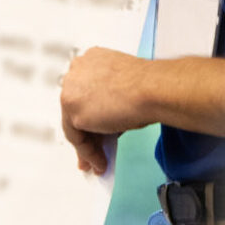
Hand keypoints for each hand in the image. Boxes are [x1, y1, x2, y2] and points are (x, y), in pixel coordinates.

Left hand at [60, 47, 146, 173]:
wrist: (153, 89)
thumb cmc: (150, 86)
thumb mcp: (125, 90)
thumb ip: (108, 102)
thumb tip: (108, 122)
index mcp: (89, 61)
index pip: (83, 93)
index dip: (90, 115)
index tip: (93, 128)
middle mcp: (74, 73)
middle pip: (76, 109)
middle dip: (85, 133)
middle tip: (92, 151)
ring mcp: (70, 91)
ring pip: (74, 125)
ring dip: (87, 147)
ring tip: (97, 163)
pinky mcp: (73, 111)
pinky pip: (77, 138)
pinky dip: (88, 152)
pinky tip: (99, 162)